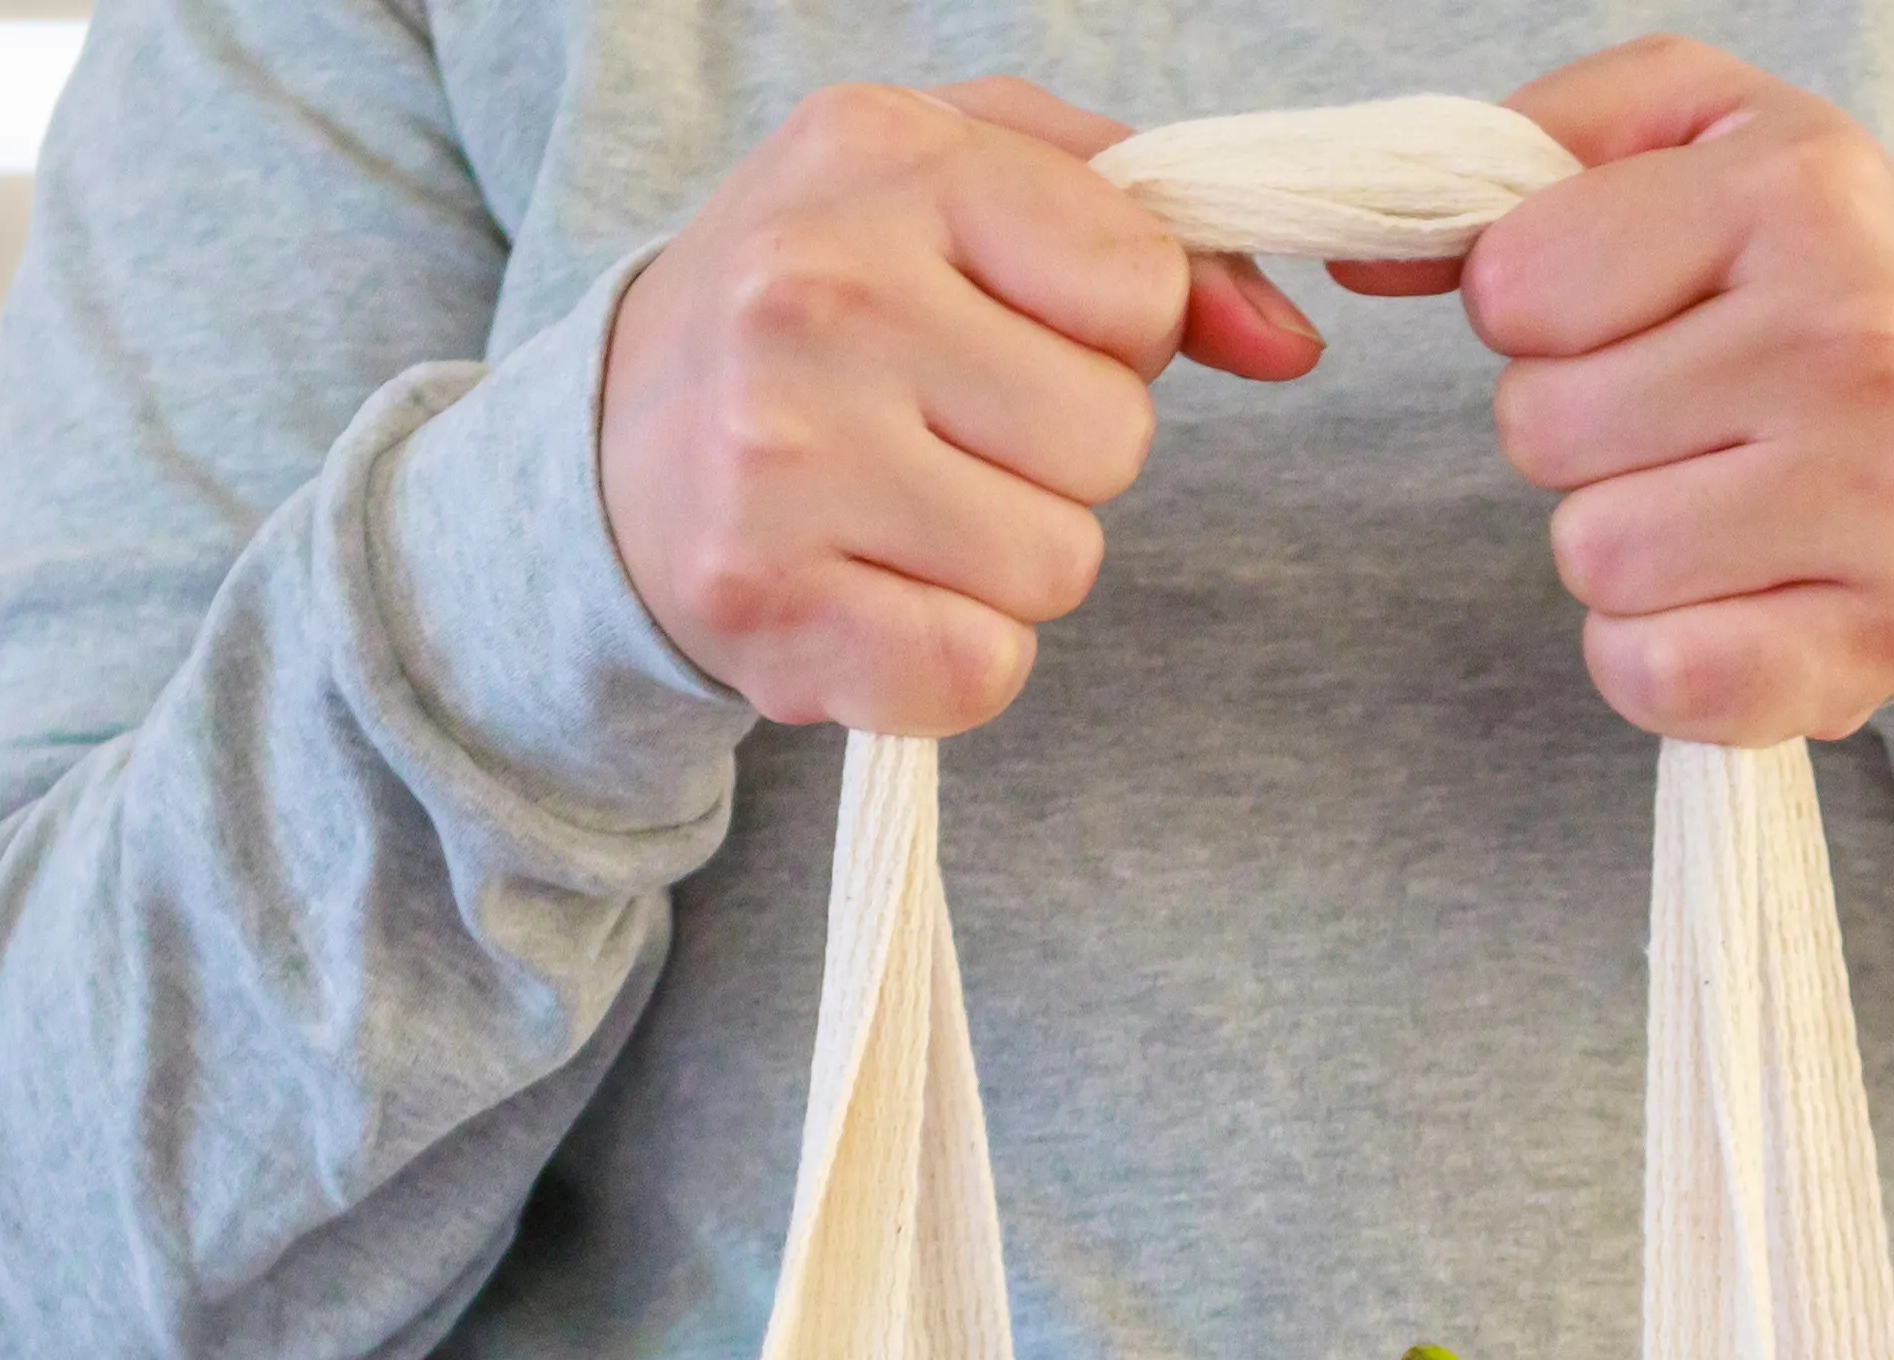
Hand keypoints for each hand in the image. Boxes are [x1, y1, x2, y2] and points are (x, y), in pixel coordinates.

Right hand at [602, 81, 1326, 734]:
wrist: (605, 446)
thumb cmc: (824, 304)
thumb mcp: (964, 191)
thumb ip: (1147, 227)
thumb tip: (1288, 342)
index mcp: (883, 156)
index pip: (1141, 284)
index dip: (1114, 331)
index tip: (1013, 331)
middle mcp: (819, 295)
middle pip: (1113, 439)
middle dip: (1059, 454)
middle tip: (943, 431)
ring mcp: (780, 457)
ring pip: (1060, 566)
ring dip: (1008, 557)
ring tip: (901, 506)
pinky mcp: (764, 604)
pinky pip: (983, 669)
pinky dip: (954, 656)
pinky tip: (875, 591)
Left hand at [1335, 40, 1893, 744]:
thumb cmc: (1798, 263)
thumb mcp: (1687, 132)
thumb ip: (1516, 153)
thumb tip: (1366, 260)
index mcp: (1798, 191)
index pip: (1517, 284)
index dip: (1532, 304)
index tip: (1617, 306)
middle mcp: (1857, 340)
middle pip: (1542, 429)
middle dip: (1574, 424)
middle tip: (1678, 407)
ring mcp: (1886, 498)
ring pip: (1595, 557)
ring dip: (1617, 537)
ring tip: (1713, 489)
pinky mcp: (1887, 635)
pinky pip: (1656, 677)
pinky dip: (1654, 653)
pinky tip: (1727, 590)